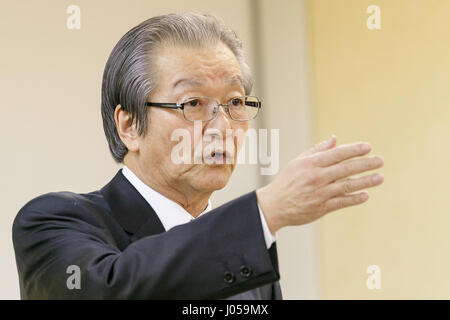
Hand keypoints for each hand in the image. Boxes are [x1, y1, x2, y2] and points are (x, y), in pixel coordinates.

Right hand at [256, 135, 383, 233]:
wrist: (274, 205)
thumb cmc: (287, 181)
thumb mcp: (298, 162)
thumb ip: (317, 150)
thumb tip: (335, 139)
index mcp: (311, 164)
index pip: (337, 154)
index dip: (353, 150)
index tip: (368, 147)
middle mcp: (316, 177)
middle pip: (345, 169)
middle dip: (365, 164)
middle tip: (380, 161)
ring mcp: (320, 193)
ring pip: (347, 186)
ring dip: (365, 182)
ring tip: (380, 177)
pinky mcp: (322, 207)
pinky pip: (342, 202)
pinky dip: (355, 199)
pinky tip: (365, 195)